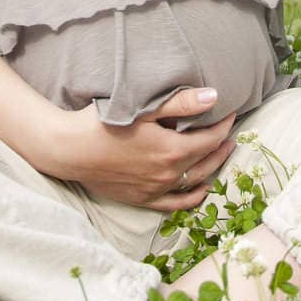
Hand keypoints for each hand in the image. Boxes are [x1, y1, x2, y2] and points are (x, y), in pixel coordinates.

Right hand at [42, 88, 238, 210]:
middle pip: (207, 161)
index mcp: (172, 150)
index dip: (223, 125)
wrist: (69, 149)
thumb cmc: (103, 122)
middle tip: (231, 131)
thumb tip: (214, 96)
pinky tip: (201, 190)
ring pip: (195, 182)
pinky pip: (175, 204)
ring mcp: (156, 190)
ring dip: (212, 167)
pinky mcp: (142, 199)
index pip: (210, 138)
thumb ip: (180, 103)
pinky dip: (192, 197)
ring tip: (222, 153)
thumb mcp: (143, 108)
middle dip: (222, 145)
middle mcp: (168, 175)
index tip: (231, 111)